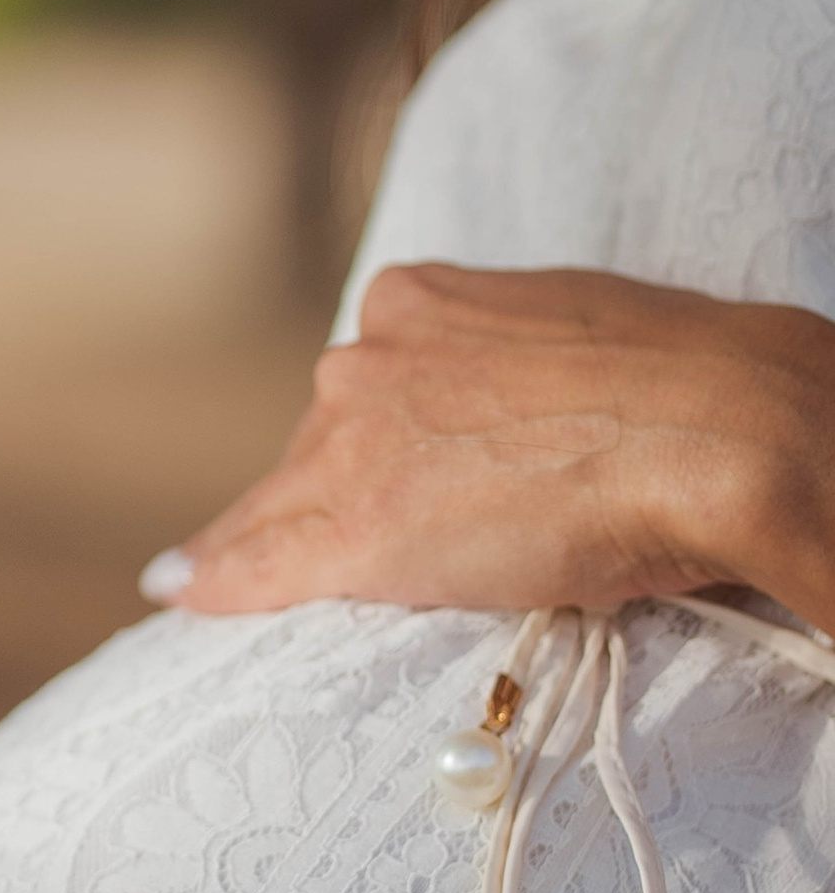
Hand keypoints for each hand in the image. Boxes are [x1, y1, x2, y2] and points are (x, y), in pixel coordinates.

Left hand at [150, 266, 834, 634]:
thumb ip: (504, 365)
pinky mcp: (354, 528)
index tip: (385, 471)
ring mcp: (355, 442)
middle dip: (339, 491)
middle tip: (405, 535)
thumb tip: (490, 413)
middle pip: (317, 442)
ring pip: (283, 504)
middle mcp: (370, 359)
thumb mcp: (570, 339)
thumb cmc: (682, 384)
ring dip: (270, 546)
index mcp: (422, 299)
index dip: (374, 441)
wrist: (714, 429)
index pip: (362, 387)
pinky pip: (258, 561)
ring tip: (240, 579)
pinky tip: (177, 593)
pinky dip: (218, 582)